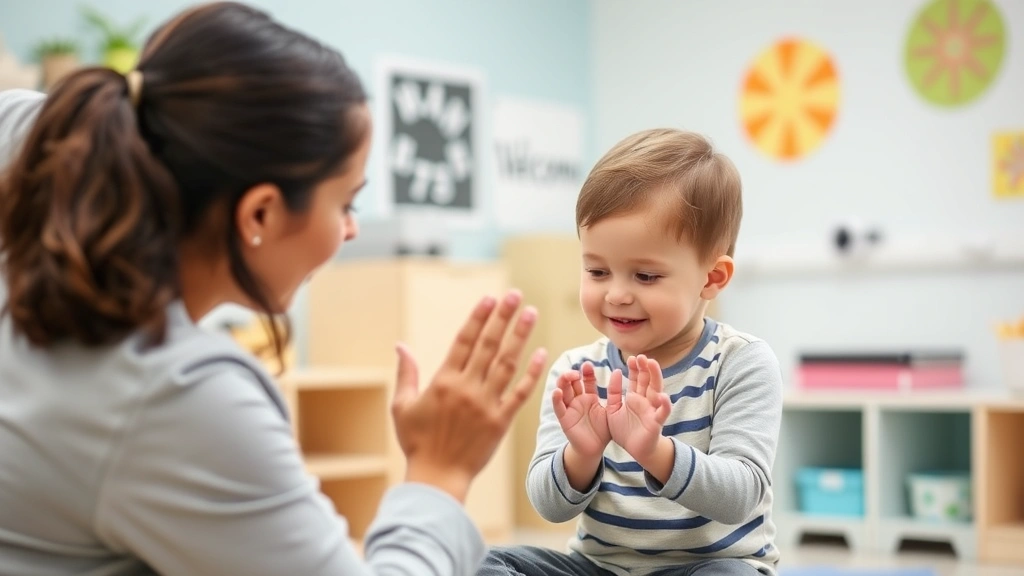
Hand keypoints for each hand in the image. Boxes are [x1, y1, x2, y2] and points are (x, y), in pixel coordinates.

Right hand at [391, 290, 546, 501]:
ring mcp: (486, 404)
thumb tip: (400, 345)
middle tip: (515, 295)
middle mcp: (467, 388)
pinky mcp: (501, 421)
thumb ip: (406, 374)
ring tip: (531, 313)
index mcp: (443, 381)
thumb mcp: (402, 406)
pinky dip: (532, 373)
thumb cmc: (416, 443)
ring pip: (507, 363)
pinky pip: (520, 393)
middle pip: (488, 345)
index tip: (489, 298)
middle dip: (503, 317)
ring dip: (520, 336)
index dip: (478, 317)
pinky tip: (542, 353)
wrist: (437, 478)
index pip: (464, 341)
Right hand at [552, 361, 609, 458]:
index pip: (587, 380)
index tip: (588, 364)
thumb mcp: (610, 410)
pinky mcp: (564, 418)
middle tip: (577, 372)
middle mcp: (577, 400)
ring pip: (563, 391)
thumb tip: (618, 372)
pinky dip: (556, 399)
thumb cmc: (603, 430)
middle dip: (572, 375)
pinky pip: (559, 407)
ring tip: (567, 377)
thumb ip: (614, 394)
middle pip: (572, 383)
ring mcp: (570, 408)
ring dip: (563, 383)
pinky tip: (557, 392)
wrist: (595, 449)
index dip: (587, 372)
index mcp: (589, 397)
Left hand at [607, 355, 671, 462]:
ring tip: (652, 364)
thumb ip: (613, 392)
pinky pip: (662, 413)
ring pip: (656, 390)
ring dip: (655, 377)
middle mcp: (645, 401)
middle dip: (645, 368)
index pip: (637, 379)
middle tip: (642, 356)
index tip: (631, 358)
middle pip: (648, 381)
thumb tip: (617, 372)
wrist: (636, 451)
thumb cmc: (626, 430)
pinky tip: (663, 396)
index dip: (635, 368)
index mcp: (635, 398)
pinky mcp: (656, 422)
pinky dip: (664, 405)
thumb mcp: (613, 409)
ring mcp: (652, 410)